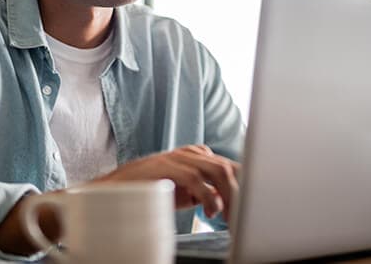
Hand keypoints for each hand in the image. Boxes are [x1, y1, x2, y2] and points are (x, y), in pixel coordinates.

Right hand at [94, 145, 240, 220]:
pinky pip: (196, 179)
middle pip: (226, 166)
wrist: (119, 188)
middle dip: (239, 192)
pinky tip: (210, 211)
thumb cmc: (153, 190)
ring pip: (216, 169)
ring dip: (229, 194)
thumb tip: (227, 201)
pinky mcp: (168, 167)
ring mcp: (178, 157)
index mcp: (196, 155)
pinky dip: (208, 196)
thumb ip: (205, 191)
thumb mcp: (185, 192)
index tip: (252, 206)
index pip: (227, 165)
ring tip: (230, 216)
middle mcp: (190, 153)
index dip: (243, 184)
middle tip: (244, 217)